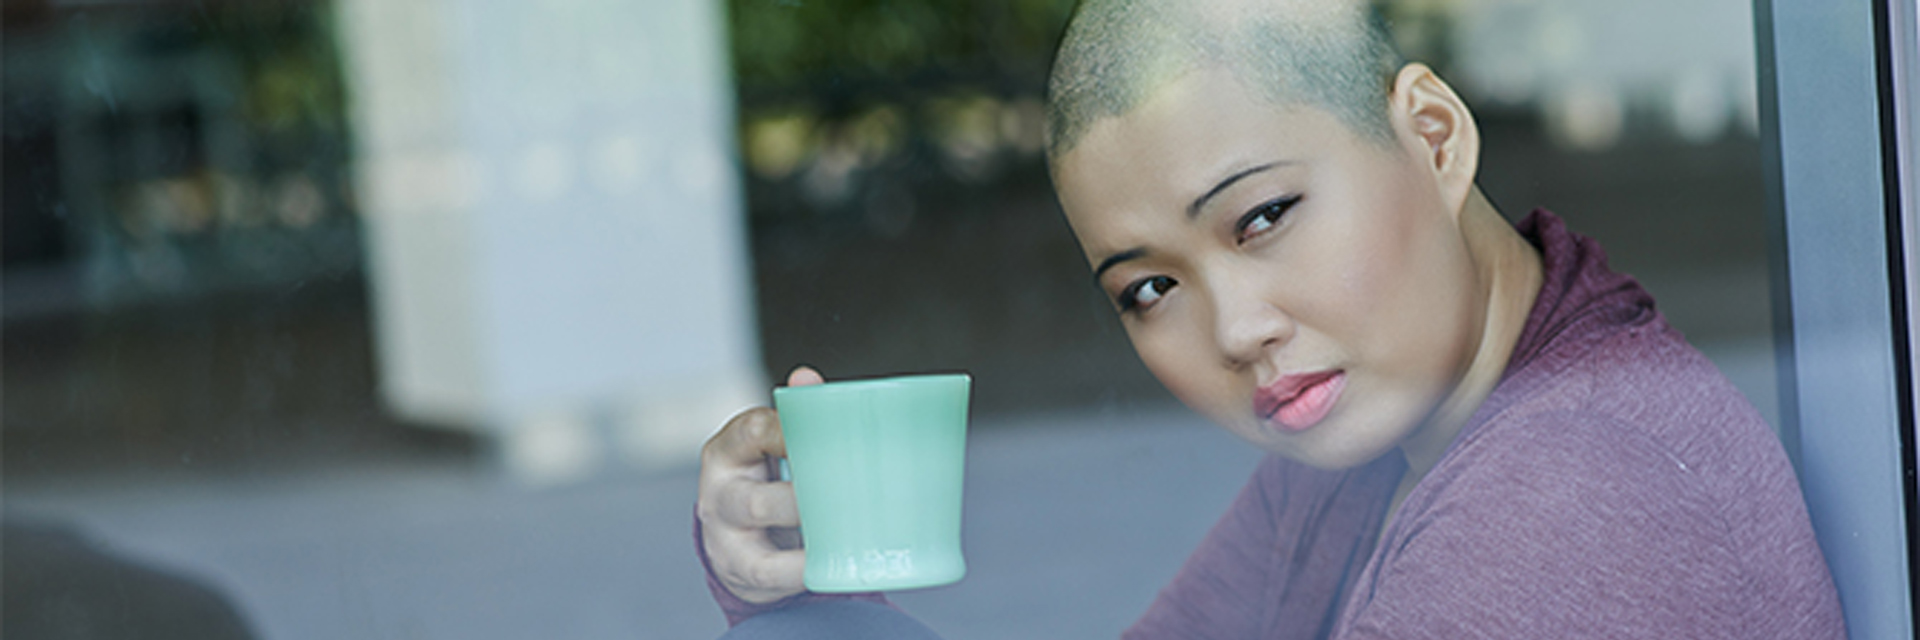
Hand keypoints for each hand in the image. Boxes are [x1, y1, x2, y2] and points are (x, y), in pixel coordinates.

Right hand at [697, 366, 823, 602]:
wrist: (735, 543)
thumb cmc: (763, 482)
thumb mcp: (769, 448)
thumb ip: (794, 416)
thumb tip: (807, 377)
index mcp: (729, 450)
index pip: (754, 431)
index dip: (788, 432)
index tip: (829, 434)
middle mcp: (719, 491)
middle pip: (759, 494)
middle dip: (803, 493)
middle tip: (849, 490)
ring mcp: (726, 533)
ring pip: (765, 528)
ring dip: (807, 523)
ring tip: (846, 523)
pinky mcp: (740, 567)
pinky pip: (772, 571)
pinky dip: (801, 568)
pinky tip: (830, 562)